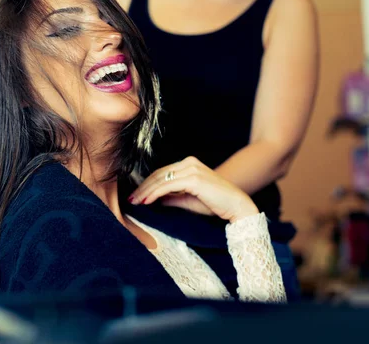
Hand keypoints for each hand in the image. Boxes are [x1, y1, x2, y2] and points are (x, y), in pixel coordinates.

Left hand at [129, 157, 258, 222]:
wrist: (237, 206)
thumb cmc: (215, 204)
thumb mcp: (188, 200)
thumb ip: (171, 197)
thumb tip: (154, 199)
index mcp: (189, 164)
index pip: (161, 173)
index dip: (147, 184)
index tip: (136, 196)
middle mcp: (189, 163)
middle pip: (158, 174)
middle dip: (143, 187)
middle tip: (130, 199)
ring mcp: (192, 169)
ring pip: (160, 180)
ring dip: (145, 191)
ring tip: (135, 201)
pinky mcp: (194, 179)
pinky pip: (168, 186)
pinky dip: (155, 193)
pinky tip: (146, 201)